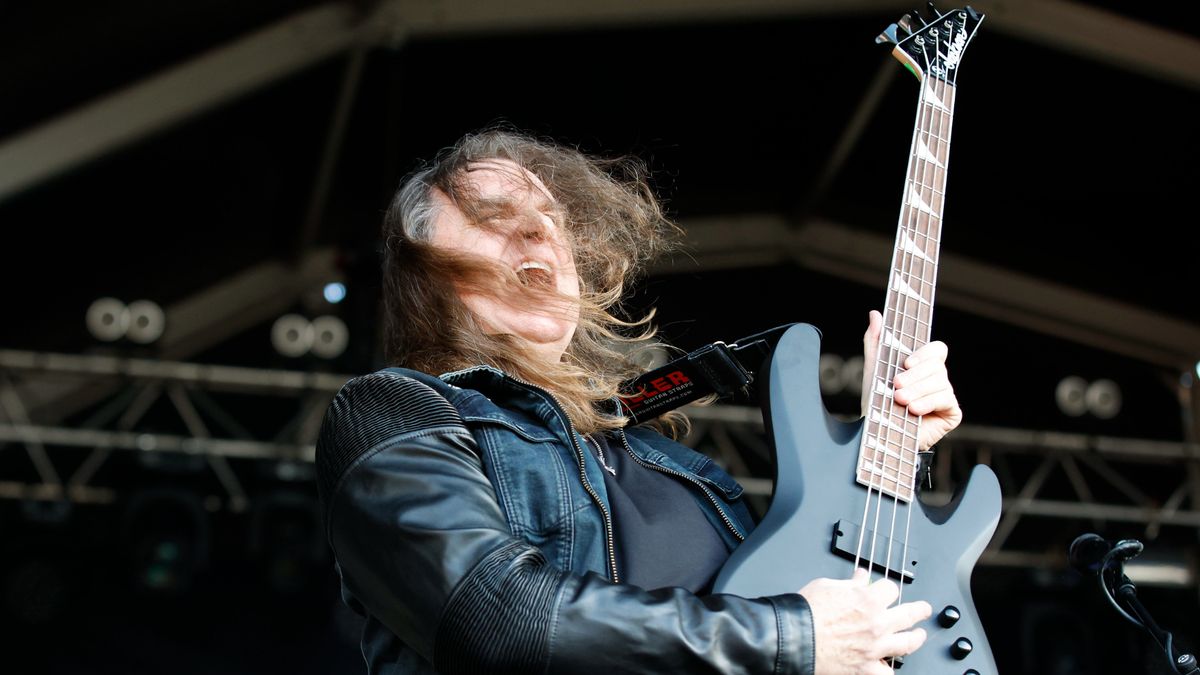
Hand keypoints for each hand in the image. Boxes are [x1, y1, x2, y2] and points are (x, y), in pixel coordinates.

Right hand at [800, 569, 930, 674]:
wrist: (794, 637)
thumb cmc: (806, 611)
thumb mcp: (826, 585)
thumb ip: (848, 583)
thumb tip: (859, 577)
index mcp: (867, 598)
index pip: (890, 588)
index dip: (887, 588)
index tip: (886, 590)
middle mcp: (877, 622)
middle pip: (909, 613)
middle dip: (919, 610)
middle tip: (923, 609)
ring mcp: (875, 647)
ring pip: (907, 643)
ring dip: (916, 638)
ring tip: (919, 635)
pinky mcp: (866, 668)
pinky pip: (886, 673)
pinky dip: (887, 670)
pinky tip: (889, 666)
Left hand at [861, 310, 961, 449]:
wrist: (880, 434)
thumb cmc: (878, 401)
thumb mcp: (874, 369)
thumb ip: (876, 341)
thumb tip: (875, 314)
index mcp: (923, 365)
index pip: (937, 349)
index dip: (925, 353)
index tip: (906, 362)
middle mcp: (937, 378)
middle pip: (937, 365)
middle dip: (915, 376)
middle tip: (896, 386)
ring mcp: (946, 394)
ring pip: (940, 382)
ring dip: (918, 391)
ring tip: (900, 400)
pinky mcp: (951, 412)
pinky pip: (945, 400)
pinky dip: (928, 403)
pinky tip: (914, 410)